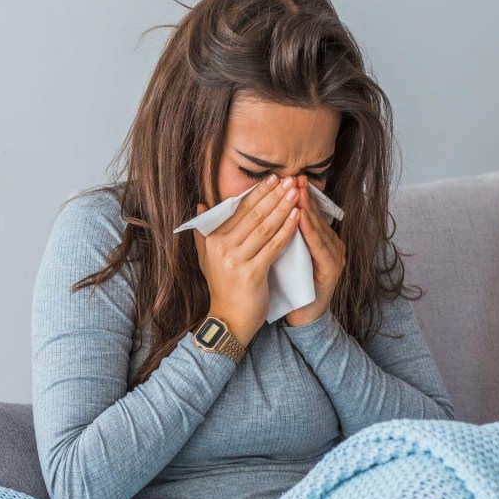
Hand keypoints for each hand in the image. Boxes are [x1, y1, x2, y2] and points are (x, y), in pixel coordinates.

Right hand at [192, 174, 300, 345]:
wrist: (229, 320)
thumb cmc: (223, 288)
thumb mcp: (207, 258)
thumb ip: (204, 232)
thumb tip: (200, 203)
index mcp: (213, 240)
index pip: (238, 210)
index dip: (257, 192)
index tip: (272, 178)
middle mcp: (222, 247)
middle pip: (253, 215)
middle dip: (273, 195)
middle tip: (288, 179)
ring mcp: (236, 260)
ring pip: (264, 227)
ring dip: (282, 207)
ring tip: (296, 193)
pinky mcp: (252, 273)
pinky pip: (273, 246)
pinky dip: (287, 229)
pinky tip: (297, 217)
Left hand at [284, 175, 345, 327]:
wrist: (300, 317)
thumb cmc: (288, 285)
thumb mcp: (281, 255)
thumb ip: (277, 234)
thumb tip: (258, 211)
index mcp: (318, 240)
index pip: (306, 213)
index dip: (295, 196)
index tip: (283, 178)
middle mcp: (330, 245)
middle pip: (315, 216)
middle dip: (303, 196)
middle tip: (293, 177)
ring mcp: (334, 256)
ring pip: (319, 228)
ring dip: (308, 209)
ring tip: (297, 192)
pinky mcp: (332, 269)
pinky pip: (320, 247)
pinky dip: (311, 231)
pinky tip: (302, 218)